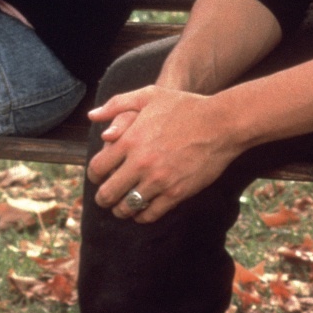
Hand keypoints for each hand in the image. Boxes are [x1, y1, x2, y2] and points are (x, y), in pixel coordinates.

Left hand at [85, 86, 241, 223]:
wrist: (220, 123)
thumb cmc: (184, 107)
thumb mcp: (149, 95)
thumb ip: (117, 104)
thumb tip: (92, 116)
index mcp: (129, 140)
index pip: (98, 168)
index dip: (94, 175)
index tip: (98, 177)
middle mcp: (140, 163)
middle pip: (108, 192)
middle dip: (103, 198)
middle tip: (104, 199)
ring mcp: (158, 180)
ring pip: (127, 207)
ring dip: (121, 210)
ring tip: (121, 208)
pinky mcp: (176, 193)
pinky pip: (151, 214)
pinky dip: (142, 217)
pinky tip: (141, 213)